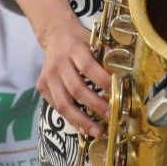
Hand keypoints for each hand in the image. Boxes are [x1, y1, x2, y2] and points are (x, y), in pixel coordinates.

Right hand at [37, 20, 110, 137]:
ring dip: (81, 120)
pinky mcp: (42, 86)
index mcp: (74, 49)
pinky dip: (70, 119)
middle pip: (77, 89)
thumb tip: (124, 77)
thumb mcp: (93, 42)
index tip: (116, 92)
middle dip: (95, 105)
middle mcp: (59, 63)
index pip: (89, 67)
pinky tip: (83, 128)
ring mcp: (48, 76)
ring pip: (63, 103)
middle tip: (110, 116)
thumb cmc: (79, 40)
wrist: (54, 34)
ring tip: (97, 131)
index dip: (102, 81)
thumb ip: (105, 58)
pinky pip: (56, 107)